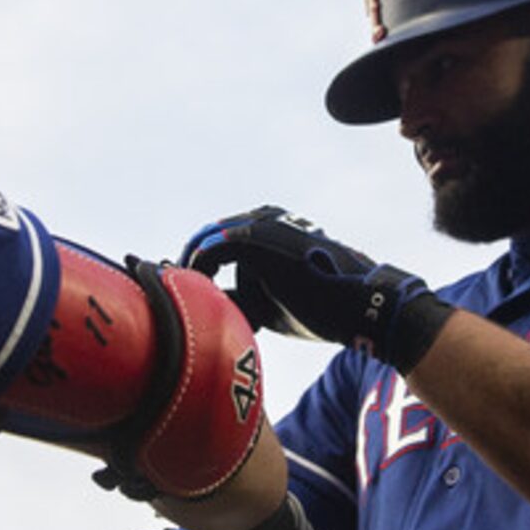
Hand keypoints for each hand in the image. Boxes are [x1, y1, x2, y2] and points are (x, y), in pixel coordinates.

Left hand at [182, 206, 453, 371]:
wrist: (359, 306)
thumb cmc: (321, 308)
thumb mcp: (271, 301)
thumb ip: (241, 296)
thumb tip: (208, 310)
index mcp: (270, 227)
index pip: (220, 240)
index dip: (197, 263)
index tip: (182, 288)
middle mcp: (263, 219)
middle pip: (208, 238)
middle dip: (187, 263)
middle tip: (170, 289)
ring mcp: (260, 226)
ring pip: (206, 242)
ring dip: (189, 267)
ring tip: (177, 294)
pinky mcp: (256, 240)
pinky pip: (211, 251)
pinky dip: (196, 269)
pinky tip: (192, 290)